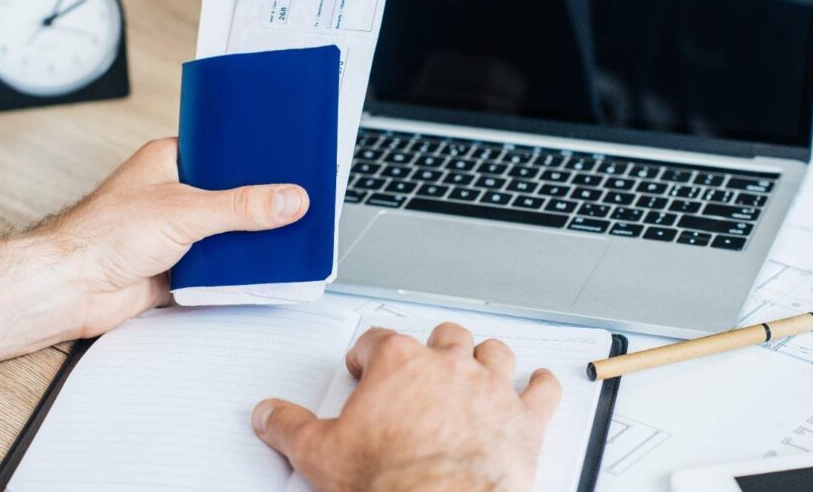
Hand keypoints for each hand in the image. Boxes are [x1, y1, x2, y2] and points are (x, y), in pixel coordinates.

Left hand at [0, 137, 307, 386]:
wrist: (70, 289)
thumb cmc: (100, 235)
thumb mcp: (184, 211)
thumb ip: (241, 206)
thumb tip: (287, 199)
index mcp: (170, 161)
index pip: (225, 152)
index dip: (257, 158)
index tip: (290, 163)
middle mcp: (174, 194)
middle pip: (232, 196)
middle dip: (260, 205)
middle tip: (296, 203)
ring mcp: (177, 231)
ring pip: (229, 232)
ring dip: (249, 240)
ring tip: (286, 237)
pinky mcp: (179, 265)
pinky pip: (221, 266)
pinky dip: (238, 270)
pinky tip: (259, 269)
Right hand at [251, 323, 561, 491]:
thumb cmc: (391, 481)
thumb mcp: (320, 454)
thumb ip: (289, 427)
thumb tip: (270, 415)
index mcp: (398, 363)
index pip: (377, 340)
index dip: (367, 353)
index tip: (364, 364)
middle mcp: (448, 365)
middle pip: (443, 336)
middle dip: (432, 346)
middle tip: (423, 363)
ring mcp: (489, 389)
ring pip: (493, 352)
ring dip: (486, 357)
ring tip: (479, 363)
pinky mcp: (523, 419)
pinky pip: (541, 390)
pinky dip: (542, 386)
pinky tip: (540, 384)